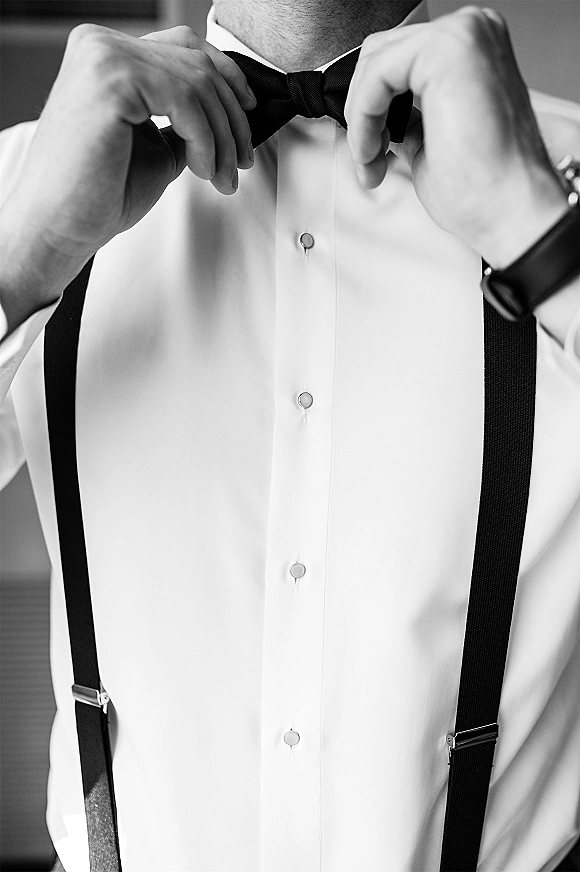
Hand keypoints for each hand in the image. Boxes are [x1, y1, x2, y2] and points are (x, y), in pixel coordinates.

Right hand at [1, 24, 255, 327]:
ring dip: (222, 137)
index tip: (247, 114)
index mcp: (106, 55)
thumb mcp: (153, 149)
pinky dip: (206, 140)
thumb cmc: (95, 196)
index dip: (226, 78)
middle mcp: (101, 45)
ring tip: (222, 177)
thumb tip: (223, 121)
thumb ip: (183, 124)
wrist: (58, 227)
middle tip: (242, 161)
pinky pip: (186, 101)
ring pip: (198, 83)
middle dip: (231, 118)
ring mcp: (103, 57)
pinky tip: (204, 170)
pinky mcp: (111, 81)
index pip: (184, 48)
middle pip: (197, 63)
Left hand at [345, 6, 568, 267]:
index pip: (397, 58)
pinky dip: (363, 117)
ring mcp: (462, 35)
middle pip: (381, 53)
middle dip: (361, 111)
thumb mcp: (429, 142)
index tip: (368, 152)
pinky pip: (377, 74)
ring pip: (375, 62)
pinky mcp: (446, 48)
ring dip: (361, 118)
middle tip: (367, 158)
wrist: (510, 210)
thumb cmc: (483, 189)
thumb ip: (406, 119)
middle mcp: (472, 33)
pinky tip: (374, 150)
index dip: (369, 106)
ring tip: (372, 160)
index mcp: (473, 51)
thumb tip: (377, 120)